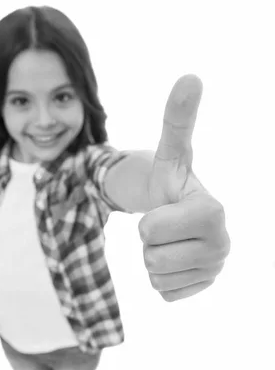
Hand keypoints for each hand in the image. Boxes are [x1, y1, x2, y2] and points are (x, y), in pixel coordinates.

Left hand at [139, 75, 230, 300]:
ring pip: (156, 277)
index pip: (151, 232)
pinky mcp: (202, 288)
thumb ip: (177, 119)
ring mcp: (214, 269)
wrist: (175, 213)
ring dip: (153, 260)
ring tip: (171, 241)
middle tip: (165, 227)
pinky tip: (175, 259)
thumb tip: (190, 76)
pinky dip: (162, 278)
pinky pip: (164, 293)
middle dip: (149, 242)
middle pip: (153, 258)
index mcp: (213, 212)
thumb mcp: (170, 152)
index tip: (166, 208)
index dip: (148, 221)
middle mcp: (222, 243)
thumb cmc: (170, 182)